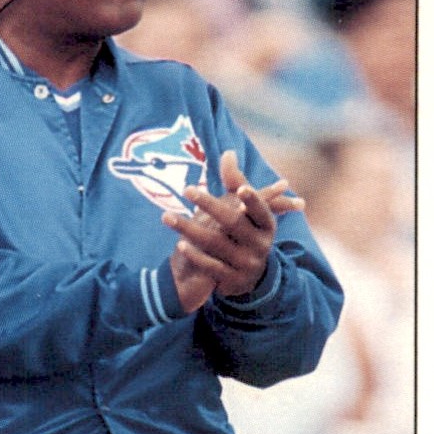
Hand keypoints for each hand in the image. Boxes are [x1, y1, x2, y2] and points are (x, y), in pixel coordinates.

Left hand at [164, 151, 303, 312]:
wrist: (248, 278)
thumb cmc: (244, 233)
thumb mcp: (246, 212)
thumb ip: (236, 183)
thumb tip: (227, 153)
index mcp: (266, 226)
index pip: (261, 211)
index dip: (253, 200)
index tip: (240, 190)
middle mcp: (260, 245)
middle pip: (233, 222)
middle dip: (209, 205)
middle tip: (187, 189)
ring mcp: (246, 264)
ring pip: (215, 243)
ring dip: (190, 229)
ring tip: (167, 216)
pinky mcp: (231, 280)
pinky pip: (211, 267)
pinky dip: (196, 255)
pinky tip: (179, 244)